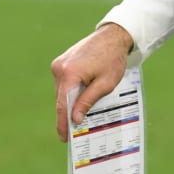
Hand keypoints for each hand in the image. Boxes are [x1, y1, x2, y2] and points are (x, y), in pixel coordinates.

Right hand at [51, 22, 133, 141]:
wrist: (113, 35)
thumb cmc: (112, 59)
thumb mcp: (105, 84)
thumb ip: (87, 101)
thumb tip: (74, 119)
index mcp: (70, 73)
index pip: (62, 105)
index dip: (63, 123)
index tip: (65, 138)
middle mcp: (60, 67)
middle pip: (61, 98)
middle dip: (67, 114)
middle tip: (74, 131)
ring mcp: (60, 62)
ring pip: (62, 90)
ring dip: (70, 101)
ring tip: (80, 114)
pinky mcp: (63, 60)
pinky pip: (64, 81)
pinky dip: (71, 90)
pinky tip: (81, 96)